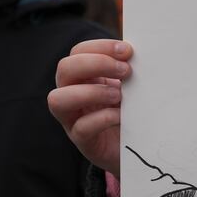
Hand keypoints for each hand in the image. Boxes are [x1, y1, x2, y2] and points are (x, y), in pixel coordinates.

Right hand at [49, 39, 133, 175]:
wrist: (137, 149)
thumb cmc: (131, 112)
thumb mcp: (130, 88)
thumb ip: (128, 72)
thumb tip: (139, 54)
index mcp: (83, 77)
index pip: (78, 52)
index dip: (100, 47)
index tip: (127, 51)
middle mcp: (71, 94)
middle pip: (64, 69)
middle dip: (96, 64)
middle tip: (126, 71)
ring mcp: (73, 119)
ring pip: (58, 99)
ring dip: (92, 92)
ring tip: (119, 95)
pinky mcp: (83, 141)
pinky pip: (81, 127)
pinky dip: (103, 118)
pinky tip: (122, 116)